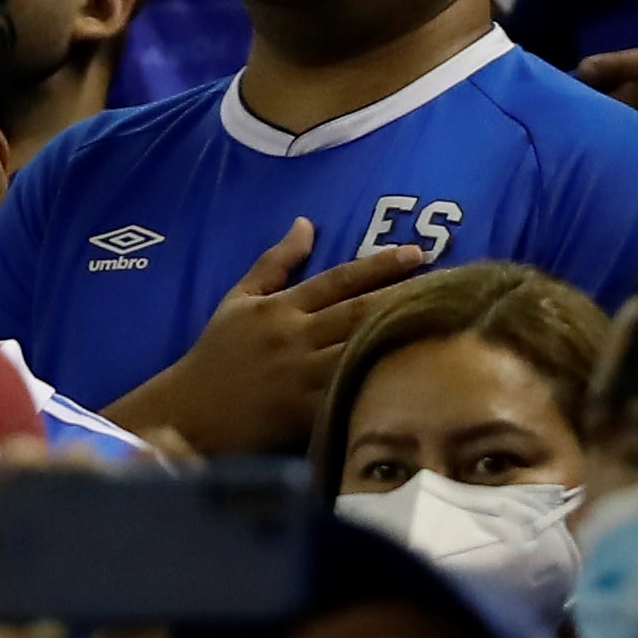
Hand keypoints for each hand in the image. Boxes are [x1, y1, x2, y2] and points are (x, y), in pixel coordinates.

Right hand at [107, 221, 439, 457]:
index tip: (416, 252)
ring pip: (359, 354)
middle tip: (451, 284)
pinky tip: (411, 386)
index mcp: (282, 308)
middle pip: (359, 314)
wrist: (186, 414)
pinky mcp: (303, 414)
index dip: (379, 265)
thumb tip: (306, 223)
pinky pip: (346, 398)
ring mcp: (301, 377)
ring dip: (399, 340)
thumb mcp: (238, 299)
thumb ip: (275, 262)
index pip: (339, 280)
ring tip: (443, 329)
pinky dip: (376, 390)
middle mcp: (295, 338)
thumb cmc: (215, 356)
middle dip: (404, 297)